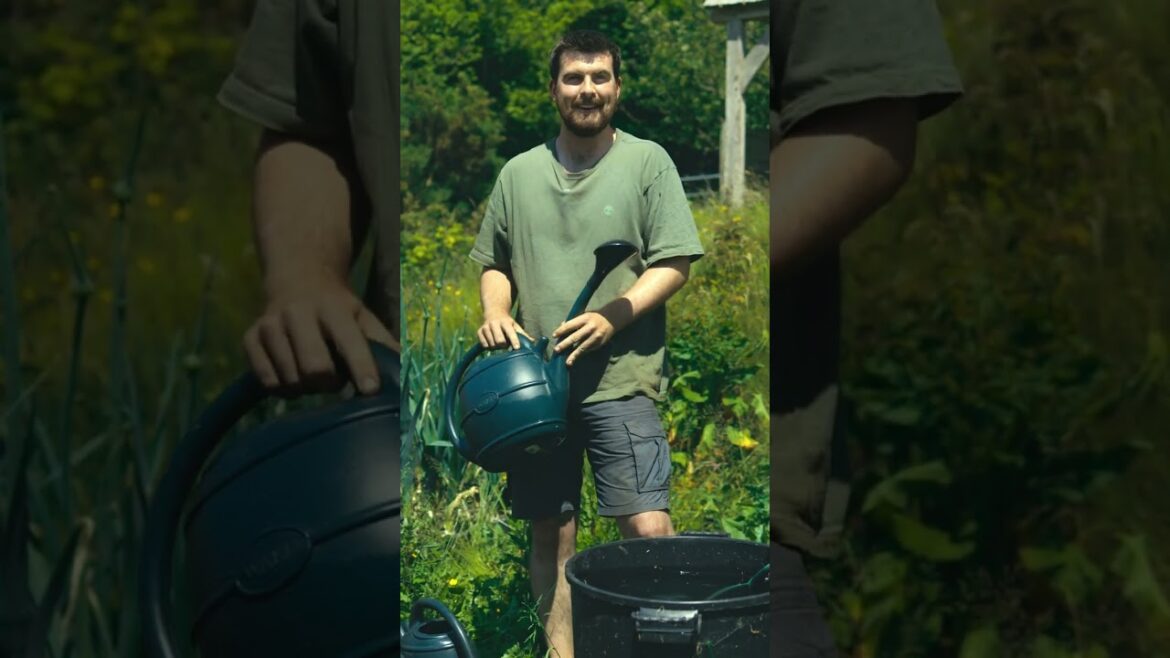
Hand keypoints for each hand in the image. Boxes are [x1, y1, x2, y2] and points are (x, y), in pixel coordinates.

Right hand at [243, 274, 398, 397]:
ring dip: (306, 387)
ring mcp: (270, 325)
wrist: (297, 278)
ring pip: (290, 380)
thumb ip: (383, 344)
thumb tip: (407, 376)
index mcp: (333, 308)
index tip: (370, 390)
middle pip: (314, 369)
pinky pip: (267, 382)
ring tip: (313, 372)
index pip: (350, 342)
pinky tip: (292, 373)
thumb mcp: (364, 317)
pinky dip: (283, 388)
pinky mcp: (249, 338)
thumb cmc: (338, 307)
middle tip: (333, 381)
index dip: (362, 368)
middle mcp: (298, 313)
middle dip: (328, 384)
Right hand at [477, 312, 532, 349]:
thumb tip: (532, 342)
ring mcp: (485, 327)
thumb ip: (523, 334)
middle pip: (499, 341)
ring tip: (499, 342)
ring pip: (492, 344)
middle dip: (504, 345)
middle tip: (505, 344)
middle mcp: (494, 323)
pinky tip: (492, 341)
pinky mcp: (479, 331)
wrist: (494, 312)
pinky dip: (489, 346)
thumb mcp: (516, 326)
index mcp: (505, 322)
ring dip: (497, 347)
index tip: (517, 348)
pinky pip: (484, 345)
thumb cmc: (508, 323)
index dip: (514, 341)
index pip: (510, 332)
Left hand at [552, 311, 614, 365]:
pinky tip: (575, 359)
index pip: (570, 325)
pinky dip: (581, 355)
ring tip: (567, 361)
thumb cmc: (594, 317)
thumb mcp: (584, 314)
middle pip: (575, 337)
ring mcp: (595, 336)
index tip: (554, 336)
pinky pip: (588, 350)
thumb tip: (561, 326)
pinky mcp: (599, 343)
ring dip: (574, 355)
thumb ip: (573, 320)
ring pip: (582, 347)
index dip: (561, 330)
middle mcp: (590, 327)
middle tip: (556, 349)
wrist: (612, 319)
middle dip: (565, 344)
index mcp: (585, 318)